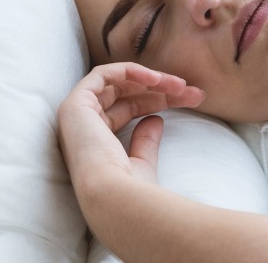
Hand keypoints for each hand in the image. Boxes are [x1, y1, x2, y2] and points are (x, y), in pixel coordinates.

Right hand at [56, 62, 204, 185]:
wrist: (113, 196)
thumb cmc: (129, 189)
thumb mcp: (143, 161)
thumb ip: (145, 140)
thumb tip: (155, 119)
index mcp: (95, 141)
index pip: (128, 110)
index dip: (158, 102)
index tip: (188, 100)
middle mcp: (81, 127)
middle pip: (125, 95)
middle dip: (160, 90)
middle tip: (192, 92)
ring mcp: (75, 116)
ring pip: (117, 83)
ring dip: (151, 79)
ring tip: (181, 85)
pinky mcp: (74, 104)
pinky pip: (101, 75)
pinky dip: (129, 71)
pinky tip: (156, 79)